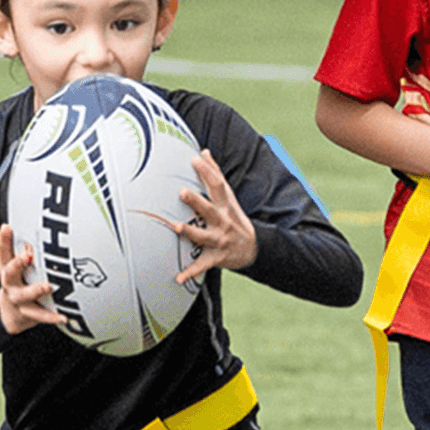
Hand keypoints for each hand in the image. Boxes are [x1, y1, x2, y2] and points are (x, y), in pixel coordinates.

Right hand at [0, 223, 64, 334]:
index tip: (7, 227)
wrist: (11, 313)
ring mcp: (18, 299)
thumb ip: (26, 246)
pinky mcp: (28, 313)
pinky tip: (63, 317)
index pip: (2, 251)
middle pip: (9, 272)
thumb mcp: (16, 263)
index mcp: (7, 267)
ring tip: (48, 287)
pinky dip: (52, 316)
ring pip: (24, 296)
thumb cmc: (19, 280)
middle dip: (18, 263)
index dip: (3, 239)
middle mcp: (9, 283)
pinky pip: (40, 315)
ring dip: (36, 290)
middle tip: (28, 255)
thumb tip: (43, 223)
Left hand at [153, 151, 257, 281]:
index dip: (208, 171)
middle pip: (209, 209)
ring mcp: (219, 240)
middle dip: (196, 201)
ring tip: (176, 226)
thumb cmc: (233, 218)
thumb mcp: (228, 197)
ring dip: (189, 232)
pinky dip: (190, 273)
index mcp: (225, 206)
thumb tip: (204, 151)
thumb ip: (214, 174)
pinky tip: (178, 277)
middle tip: (182, 192)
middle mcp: (222, 222)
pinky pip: (201, 266)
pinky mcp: (215, 257)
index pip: (218, 186)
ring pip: (203, 236)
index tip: (196, 159)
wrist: (253, 248)